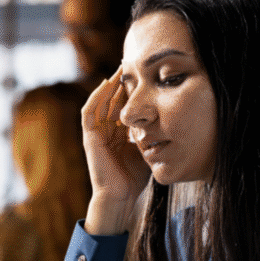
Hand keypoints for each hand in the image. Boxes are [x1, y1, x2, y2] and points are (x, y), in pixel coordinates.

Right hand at [81, 68, 150, 234]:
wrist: (121, 196)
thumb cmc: (135, 178)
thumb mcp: (147, 149)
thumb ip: (152, 134)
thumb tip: (170, 120)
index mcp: (118, 134)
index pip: (123, 106)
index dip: (131, 91)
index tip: (144, 76)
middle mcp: (105, 131)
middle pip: (111, 100)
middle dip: (120, 83)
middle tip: (131, 64)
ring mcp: (95, 133)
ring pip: (99, 102)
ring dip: (108, 85)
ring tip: (119, 70)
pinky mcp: (89, 137)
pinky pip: (89, 112)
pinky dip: (96, 97)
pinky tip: (106, 84)